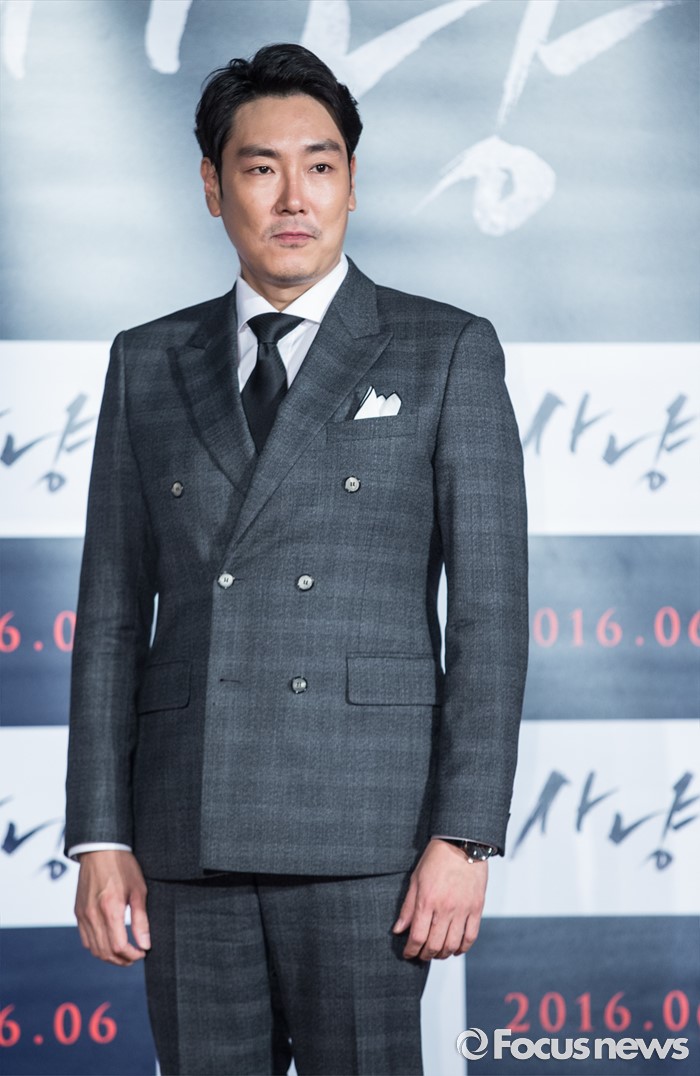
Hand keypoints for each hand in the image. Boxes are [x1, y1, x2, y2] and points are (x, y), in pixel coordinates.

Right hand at [74, 850, 149, 965]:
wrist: (100, 850)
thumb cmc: (123, 866)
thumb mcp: (139, 890)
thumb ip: (141, 920)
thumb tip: (145, 944)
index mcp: (110, 909)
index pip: (119, 946)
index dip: (132, 955)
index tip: (142, 953)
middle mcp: (93, 915)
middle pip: (105, 951)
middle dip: (122, 960)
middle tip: (135, 957)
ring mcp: (83, 915)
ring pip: (93, 948)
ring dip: (109, 957)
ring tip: (123, 954)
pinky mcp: (78, 912)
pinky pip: (85, 938)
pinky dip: (96, 947)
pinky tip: (108, 944)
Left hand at [392, 838, 486, 959]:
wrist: (462, 844)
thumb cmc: (436, 859)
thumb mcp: (416, 879)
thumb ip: (408, 907)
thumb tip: (398, 929)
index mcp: (427, 900)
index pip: (417, 936)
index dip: (411, 950)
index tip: (408, 954)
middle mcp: (445, 908)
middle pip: (435, 944)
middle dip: (425, 955)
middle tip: (421, 955)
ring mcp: (463, 910)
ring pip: (453, 945)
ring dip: (443, 954)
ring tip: (437, 953)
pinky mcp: (476, 909)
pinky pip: (471, 936)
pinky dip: (463, 948)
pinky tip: (456, 949)